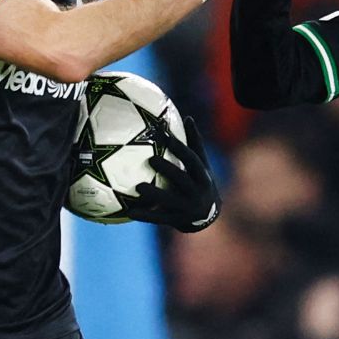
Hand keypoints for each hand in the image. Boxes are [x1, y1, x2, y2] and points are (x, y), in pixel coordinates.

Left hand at [124, 115, 220, 231]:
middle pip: (183, 180)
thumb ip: (194, 144)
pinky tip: (130, 212)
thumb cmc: (200, 182)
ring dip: (155, 194)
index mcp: (203, 176)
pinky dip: (145, 215)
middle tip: (151, 160)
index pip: (193, 160)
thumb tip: (188, 117)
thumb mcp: (201, 165)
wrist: (209, 217)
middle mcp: (198, 192)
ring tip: (139, 187)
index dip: (180, 148)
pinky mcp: (178, 221)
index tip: (166, 137)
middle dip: (169, 170)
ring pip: (170, 201)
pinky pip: (160, 218)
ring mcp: (188, 208)